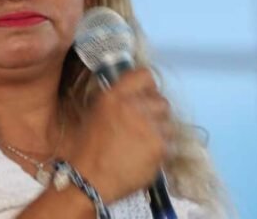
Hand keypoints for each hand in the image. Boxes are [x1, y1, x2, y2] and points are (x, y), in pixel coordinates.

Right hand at [69, 68, 173, 202]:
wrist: (89, 180)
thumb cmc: (88, 149)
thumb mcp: (96, 113)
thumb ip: (117, 100)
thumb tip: (135, 95)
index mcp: (115, 96)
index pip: (144, 75)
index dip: (147, 86)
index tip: (145, 96)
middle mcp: (134, 106)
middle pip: (161, 100)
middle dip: (155, 112)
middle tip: (145, 125)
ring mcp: (149, 126)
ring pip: (168, 121)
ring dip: (160, 130)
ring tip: (145, 143)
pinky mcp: (160, 146)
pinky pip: (169, 142)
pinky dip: (161, 149)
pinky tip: (146, 156)